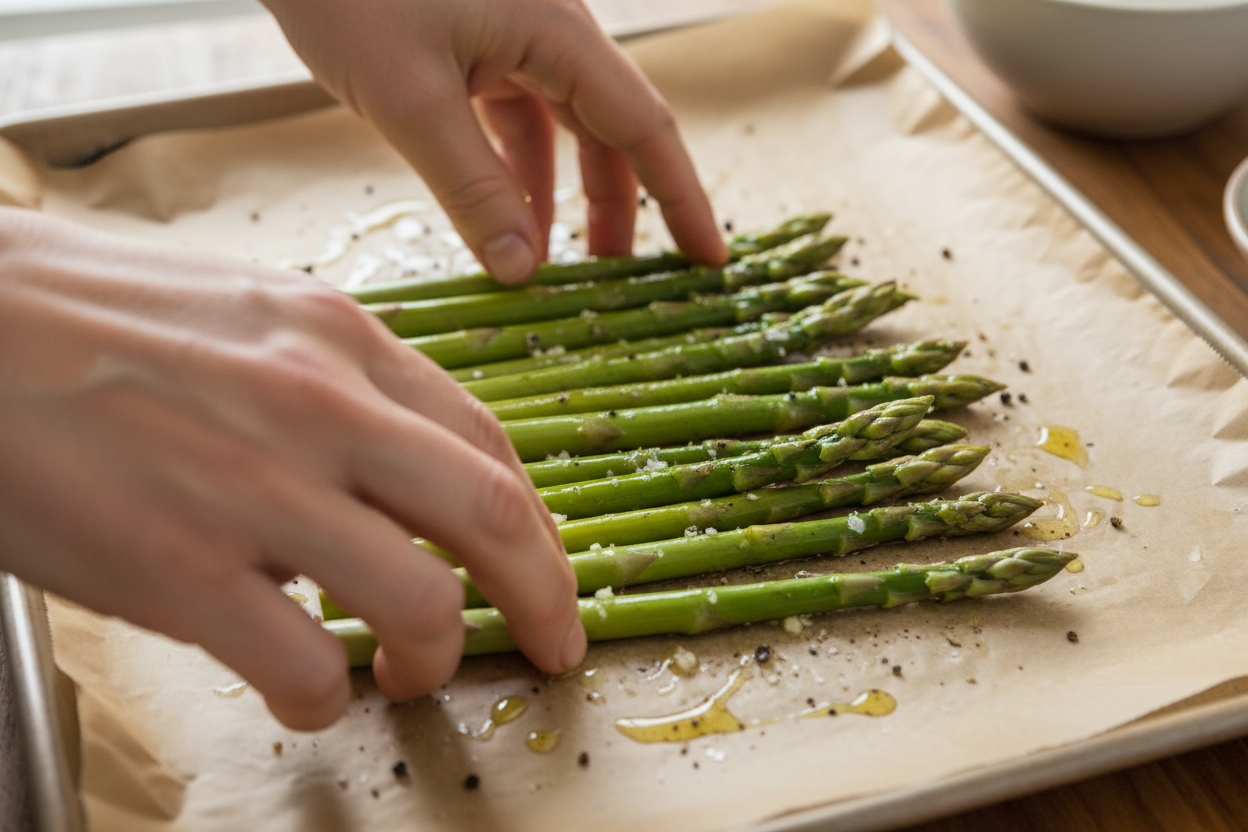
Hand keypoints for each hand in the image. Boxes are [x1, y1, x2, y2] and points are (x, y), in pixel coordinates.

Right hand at [0, 208, 584, 729]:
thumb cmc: (92, 320)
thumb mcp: (250, 315)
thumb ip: (340, 385)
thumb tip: (401, 474)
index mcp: (340, 339)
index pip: (488, 442)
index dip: (538, 523)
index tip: (549, 571)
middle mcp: (317, 405)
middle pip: (493, 515)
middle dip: (545, 596)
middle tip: (553, 644)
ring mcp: (253, 488)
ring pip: (422, 602)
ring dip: (437, 657)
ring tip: (413, 673)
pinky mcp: (179, 569)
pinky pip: (306, 668)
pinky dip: (326, 699)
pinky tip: (308, 689)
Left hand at [261, 0, 728, 281]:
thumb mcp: (409, 98)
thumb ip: (471, 188)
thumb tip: (520, 270)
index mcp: (558, 34)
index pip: (645, 128)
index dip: (682, 198)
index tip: (708, 258)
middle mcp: (552, 33)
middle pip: (611, 133)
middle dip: (620, 210)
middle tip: (625, 285)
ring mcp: (514, 36)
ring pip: (562, 131)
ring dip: (559, 200)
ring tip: (548, 269)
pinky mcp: (475, 43)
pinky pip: (514, 119)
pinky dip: (511, 174)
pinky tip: (500, 222)